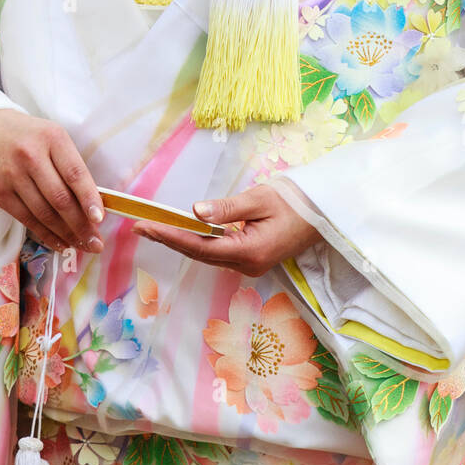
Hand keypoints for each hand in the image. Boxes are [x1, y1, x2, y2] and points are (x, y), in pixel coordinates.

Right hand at [0, 108, 104, 253]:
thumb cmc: (28, 136)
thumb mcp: (53, 138)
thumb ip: (70, 165)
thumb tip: (92, 205)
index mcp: (52, 138)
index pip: (74, 173)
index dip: (89, 198)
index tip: (99, 219)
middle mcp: (30, 155)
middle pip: (59, 198)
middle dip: (81, 225)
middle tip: (96, 244)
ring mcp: (11, 175)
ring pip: (43, 213)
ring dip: (65, 234)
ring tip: (82, 246)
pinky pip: (26, 219)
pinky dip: (45, 234)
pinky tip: (60, 243)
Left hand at [132, 185, 320, 276]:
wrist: (324, 212)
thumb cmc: (295, 201)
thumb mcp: (259, 199)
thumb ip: (226, 208)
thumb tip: (195, 212)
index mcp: (250, 252)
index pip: (200, 246)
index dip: (171, 237)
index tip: (146, 228)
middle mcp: (247, 265)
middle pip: (200, 253)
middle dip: (170, 239)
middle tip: (141, 227)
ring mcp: (250, 265)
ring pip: (208, 254)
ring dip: (182, 241)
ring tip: (155, 228)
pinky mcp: (252, 259)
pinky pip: (219, 252)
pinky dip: (199, 242)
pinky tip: (184, 232)